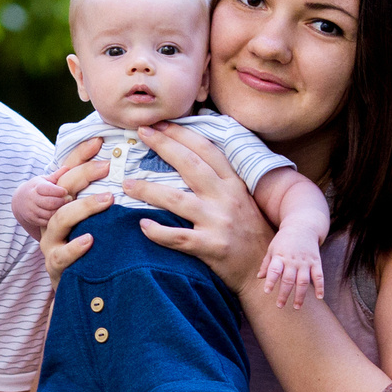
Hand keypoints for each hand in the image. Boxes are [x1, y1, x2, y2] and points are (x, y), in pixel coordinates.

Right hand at [11, 176, 68, 236]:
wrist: (19, 201)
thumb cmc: (36, 188)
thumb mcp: (43, 180)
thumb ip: (55, 176)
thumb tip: (67, 167)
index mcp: (35, 187)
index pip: (47, 189)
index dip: (58, 191)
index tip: (66, 191)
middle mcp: (32, 199)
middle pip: (50, 203)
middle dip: (61, 202)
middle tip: (70, 199)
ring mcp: (31, 210)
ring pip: (48, 214)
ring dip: (59, 211)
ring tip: (67, 207)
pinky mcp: (33, 220)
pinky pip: (46, 222)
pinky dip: (54, 219)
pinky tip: (60, 214)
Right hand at [39, 142, 110, 280]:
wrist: (82, 290)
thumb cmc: (95, 250)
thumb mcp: (100, 221)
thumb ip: (108, 198)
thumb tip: (131, 170)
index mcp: (61, 203)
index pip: (66, 172)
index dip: (80, 156)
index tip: (100, 141)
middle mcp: (52, 218)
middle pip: (61, 190)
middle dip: (83, 175)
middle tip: (108, 166)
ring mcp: (51, 241)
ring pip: (61, 219)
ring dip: (84, 207)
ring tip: (107, 200)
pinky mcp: (55, 265)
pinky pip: (62, 255)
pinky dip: (75, 247)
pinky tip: (90, 240)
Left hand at [125, 124, 274, 293]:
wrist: (264, 269)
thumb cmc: (249, 233)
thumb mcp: (241, 199)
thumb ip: (219, 180)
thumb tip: (188, 157)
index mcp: (233, 183)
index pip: (206, 150)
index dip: (182, 133)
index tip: (160, 123)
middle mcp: (226, 198)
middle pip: (190, 165)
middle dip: (163, 145)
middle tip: (141, 133)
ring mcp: (218, 222)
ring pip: (177, 200)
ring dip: (149, 190)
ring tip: (128, 184)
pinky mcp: (211, 247)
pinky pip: (178, 237)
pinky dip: (157, 231)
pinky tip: (142, 225)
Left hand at [258, 230, 324, 308]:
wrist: (303, 226)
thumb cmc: (284, 239)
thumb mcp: (272, 248)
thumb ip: (267, 263)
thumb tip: (259, 277)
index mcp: (280, 256)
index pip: (274, 270)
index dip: (270, 281)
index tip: (267, 292)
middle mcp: (293, 260)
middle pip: (288, 279)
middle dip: (284, 294)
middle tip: (280, 306)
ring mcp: (305, 262)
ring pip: (303, 281)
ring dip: (300, 295)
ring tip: (297, 307)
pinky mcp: (316, 262)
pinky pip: (319, 276)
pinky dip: (320, 287)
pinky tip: (319, 297)